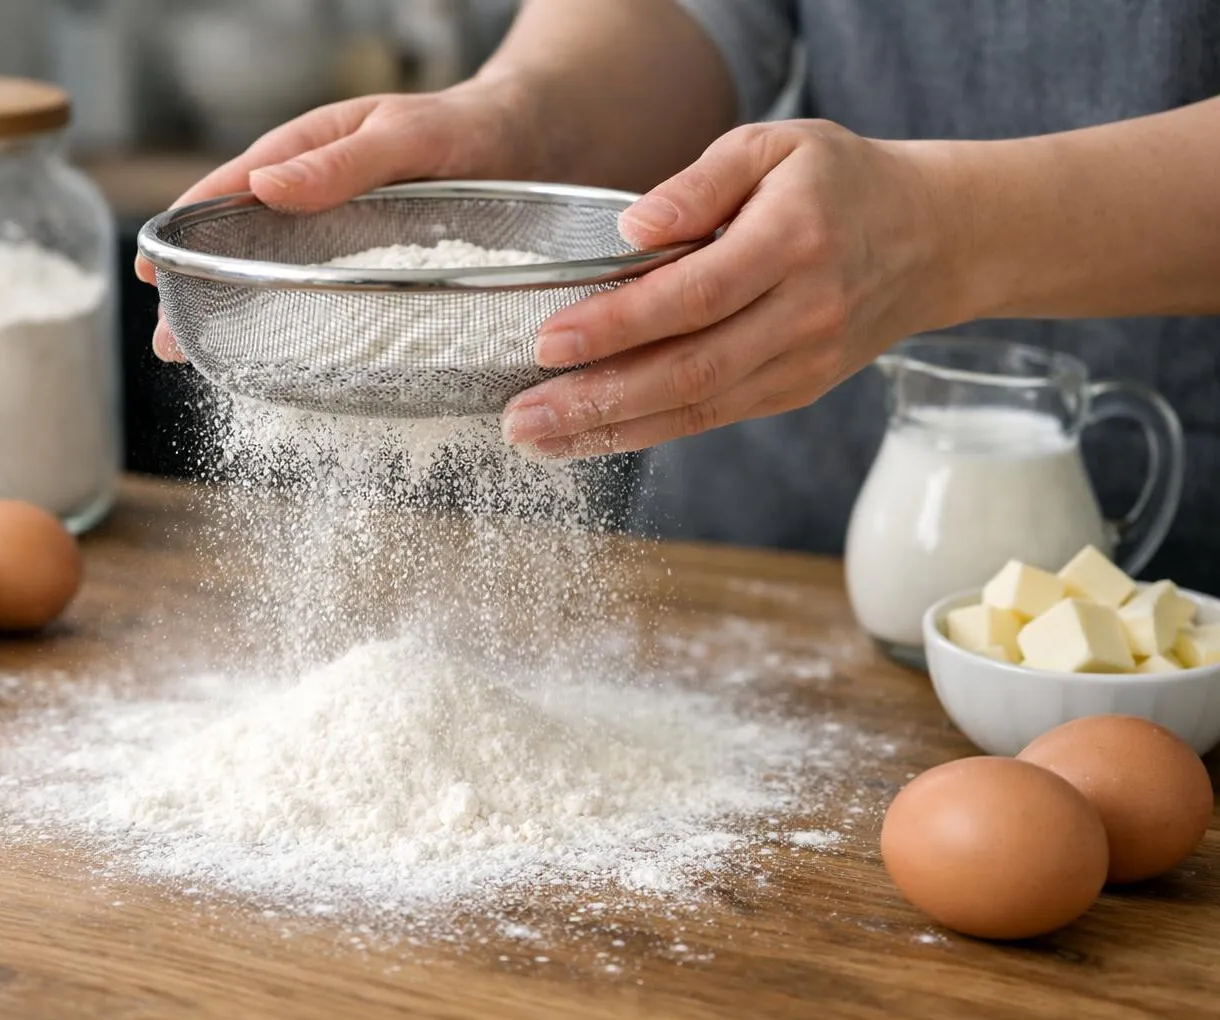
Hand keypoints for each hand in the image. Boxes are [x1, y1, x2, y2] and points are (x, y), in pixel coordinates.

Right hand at [136, 79, 540, 361]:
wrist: (544, 145)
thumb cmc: (473, 126)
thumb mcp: (406, 134)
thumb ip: (342, 162)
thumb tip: (264, 188)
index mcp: (311, 152)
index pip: (231, 189)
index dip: (187, 230)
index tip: (151, 269)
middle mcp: (321, 198)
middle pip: (243, 244)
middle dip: (203, 288)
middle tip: (168, 340)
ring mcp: (348, 238)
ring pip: (282, 277)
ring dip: (244, 314)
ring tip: (209, 362)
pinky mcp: (381, 270)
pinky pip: (333, 300)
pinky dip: (307, 326)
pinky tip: (289, 361)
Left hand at [501, 120, 962, 456]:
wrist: (933, 238)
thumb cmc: (839, 183)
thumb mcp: (774, 146)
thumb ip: (700, 182)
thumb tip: (631, 228)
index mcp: (794, 241)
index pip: (696, 294)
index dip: (620, 324)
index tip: (549, 341)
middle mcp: (803, 313)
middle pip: (690, 369)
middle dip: (597, 399)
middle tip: (520, 418)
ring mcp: (801, 362)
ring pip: (697, 408)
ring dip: (610, 430)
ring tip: (536, 440)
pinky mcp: (793, 391)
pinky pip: (711, 419)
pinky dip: (646, 432)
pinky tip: (589, 435)